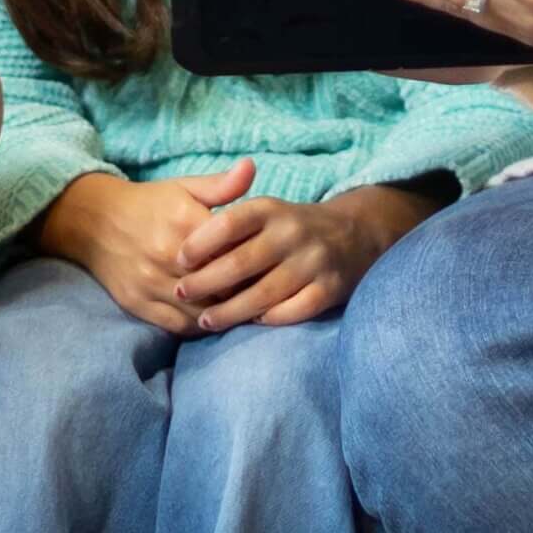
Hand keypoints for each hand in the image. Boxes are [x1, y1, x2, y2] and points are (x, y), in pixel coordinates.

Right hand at [35, 162, 255, 332]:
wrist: (94, 222)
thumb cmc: (149, 203)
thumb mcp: (184, 187)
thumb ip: (221, 185)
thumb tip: (252, 167)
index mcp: (183, 222)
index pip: (232, 252)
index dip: (254, 262)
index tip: (268, 265)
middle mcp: (167, 255)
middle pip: (221, 286)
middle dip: (244, 291)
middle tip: (261, 291)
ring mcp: (151, 283)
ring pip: (202, 310)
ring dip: (225, 313)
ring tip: (243, 308)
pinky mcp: (138, 304)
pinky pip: (179, 325)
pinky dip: (201, 325)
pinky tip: (214, 318)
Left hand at [174, 182, 440, 329]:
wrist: (353, 234)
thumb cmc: (290, 227)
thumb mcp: (264, 209)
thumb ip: (228, 217)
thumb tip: (184, 241)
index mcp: (271, 209)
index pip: (229, 223)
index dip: (201, 242)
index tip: (179, 259)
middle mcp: (292, 233)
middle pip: (241, 262)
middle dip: (206, 282)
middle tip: (182, 292)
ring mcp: (313, 262)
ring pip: (263, 293)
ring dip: (230, 311)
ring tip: (205, 320)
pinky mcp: (329, 289)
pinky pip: (292, 311)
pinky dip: (268, 320)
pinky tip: (249, 324)